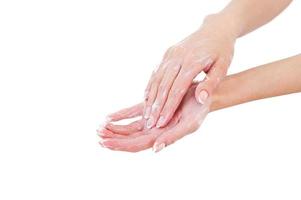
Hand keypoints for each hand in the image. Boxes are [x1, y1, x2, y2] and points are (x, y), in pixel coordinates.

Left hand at [98, 84, 210, 152]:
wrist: (204, 95)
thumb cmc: (200, 110)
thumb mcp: (189, 124)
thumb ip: (172, 137)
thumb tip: (156, 149)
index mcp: (162, 136)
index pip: (137, 144)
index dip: (121, 145)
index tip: (105, 142)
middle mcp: (155, 130)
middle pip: (130, 138)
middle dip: (113, 138)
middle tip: (97, 135)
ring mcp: (152, 119)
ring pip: (129, 128)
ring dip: (114, 128)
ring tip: (99, 127)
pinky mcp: (151, 108)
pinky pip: (133, 113)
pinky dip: (121, 116)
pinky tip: (108, 117)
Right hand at [143, 15, 235, 129]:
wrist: (215, 29)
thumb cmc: (222, 50)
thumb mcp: (223, 66)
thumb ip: (211, 83)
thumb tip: (201, 100)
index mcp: (192, 62)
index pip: (177, 89)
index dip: (169, 107)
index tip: (162, 122)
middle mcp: (178, 57)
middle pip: (164, 86)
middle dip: (156, 107)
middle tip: (150, 124)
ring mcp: (170, 54)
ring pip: (157, 80)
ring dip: (151, 98)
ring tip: (146, 115)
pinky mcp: (167, 53)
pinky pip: (156, 72)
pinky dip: (150, 86)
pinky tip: (146, 98)